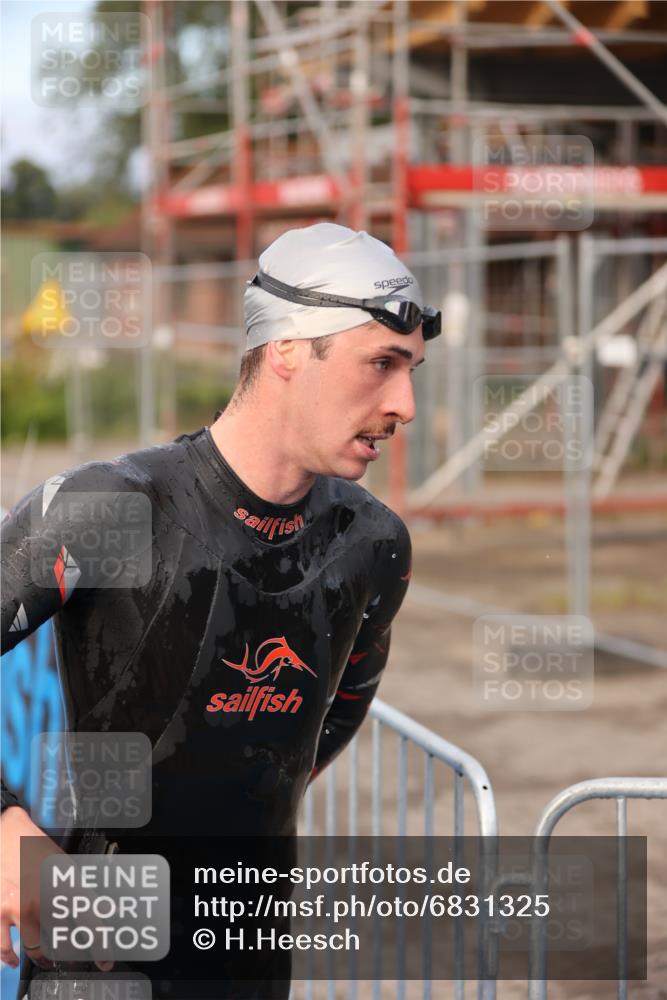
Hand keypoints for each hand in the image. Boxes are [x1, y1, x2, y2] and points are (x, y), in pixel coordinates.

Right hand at [0, 806, 112, 971]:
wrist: (6, 834)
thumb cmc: (35, 848)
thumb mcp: (64, 865)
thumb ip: (77, 890)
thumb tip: (93, 911)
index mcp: (66, 884)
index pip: (89, 921)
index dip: (100, 946)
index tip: (105, 962)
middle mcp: (44, 899)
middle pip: (63, 941)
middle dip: (71, 953)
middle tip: (74, 957)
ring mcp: (20, 908)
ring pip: (37, 950)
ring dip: (45, 959)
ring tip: (50, 960)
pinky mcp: (0, 912)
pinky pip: (5, 946)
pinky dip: (10, 957)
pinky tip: (15, 960)